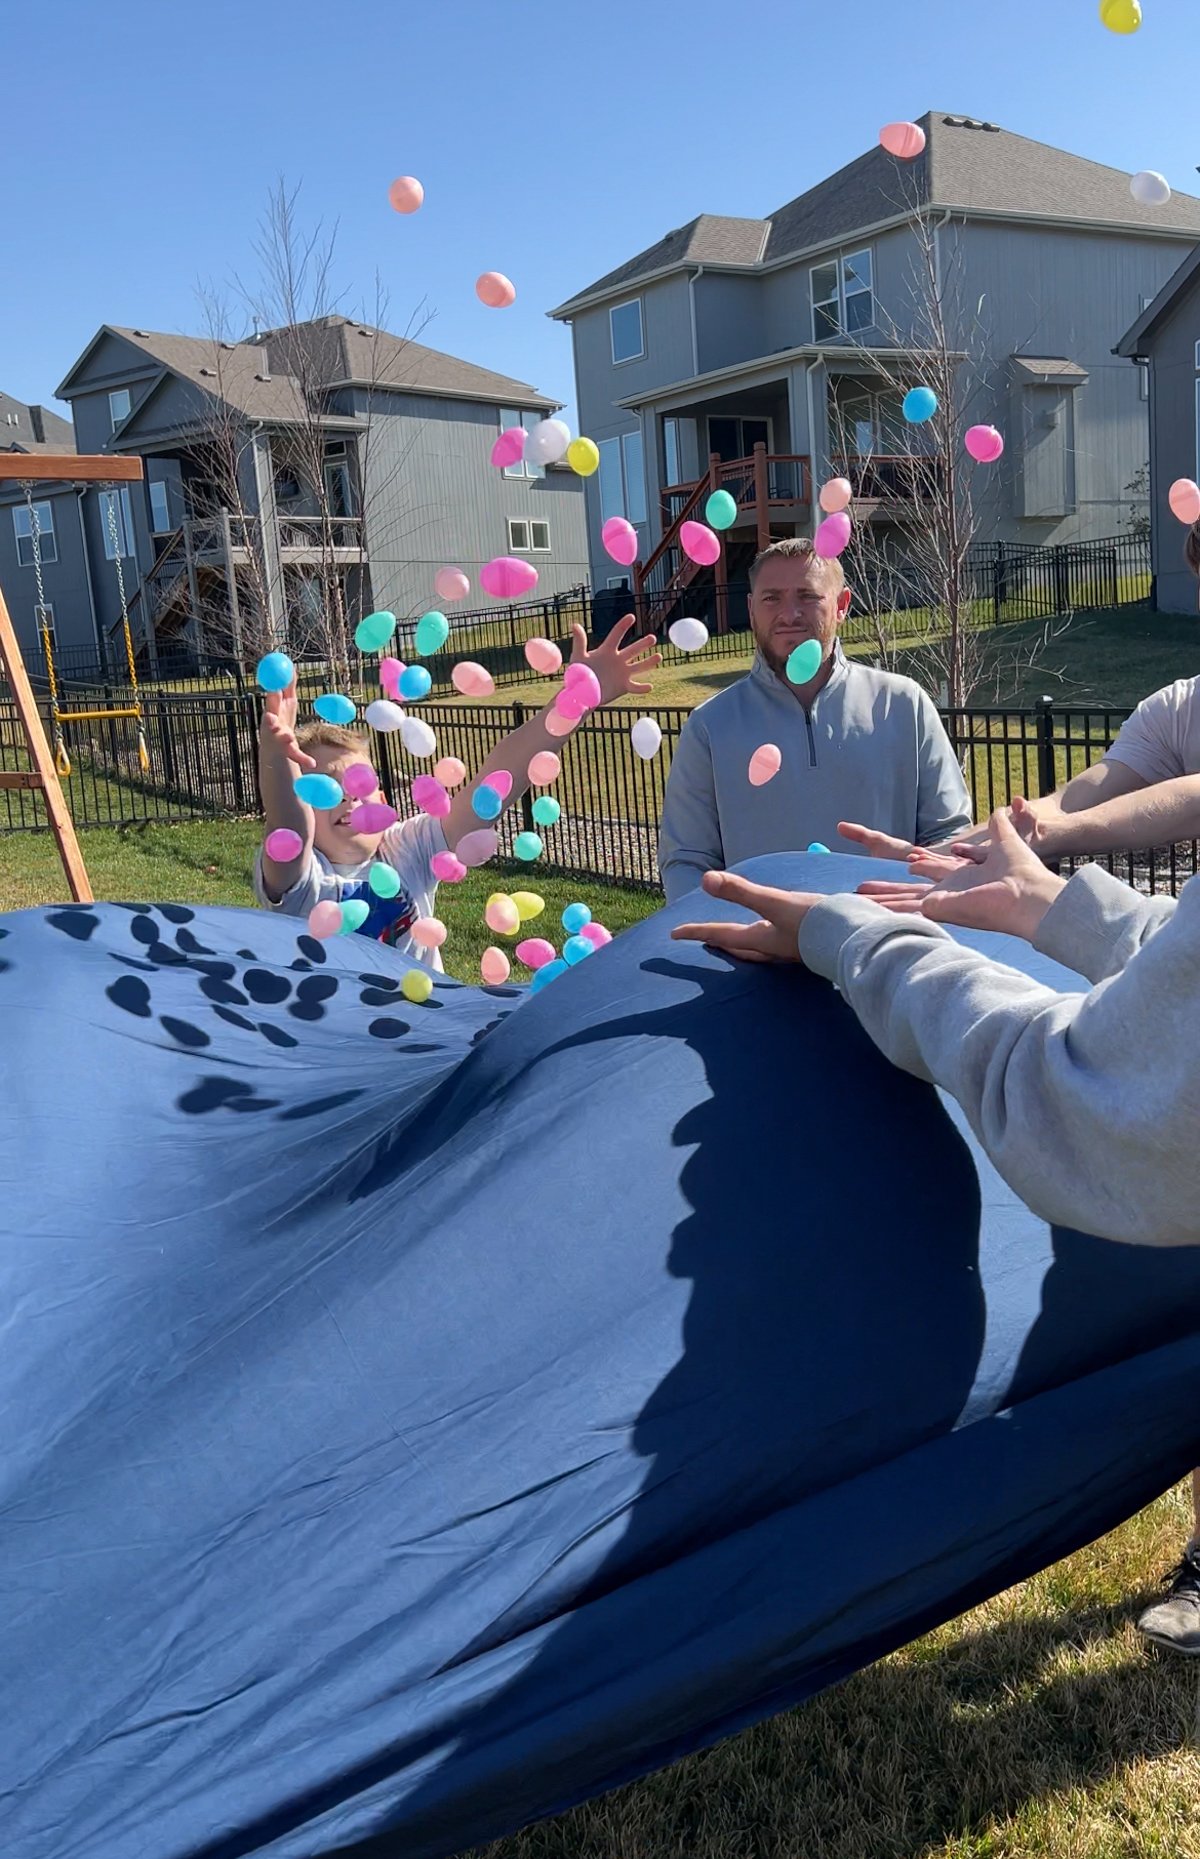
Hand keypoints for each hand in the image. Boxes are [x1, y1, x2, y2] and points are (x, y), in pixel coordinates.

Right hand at [260, 678, 315, 770]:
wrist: (276, 744)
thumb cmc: (281, 718)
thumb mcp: (285, 702)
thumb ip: (288, 687)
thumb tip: (292, 668)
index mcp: (272, 713)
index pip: (271, 703)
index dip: (272, 696)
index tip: (274, 687)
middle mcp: (273, 727)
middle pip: (271, 723)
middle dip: (270, 721)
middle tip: (270, 718)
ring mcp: (280, 740)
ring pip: (281, 739)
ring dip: (285, 739)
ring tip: (288, 737)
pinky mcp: (289, 752)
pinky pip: (296, 755)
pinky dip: (303, 759)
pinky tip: (312, 763)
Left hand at [572, 614, 661, 705]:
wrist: (581, 693)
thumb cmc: (578, 673)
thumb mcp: (579, 657)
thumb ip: (579, 641)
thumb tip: (575, 625)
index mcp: (607, 651)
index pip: (616, 635)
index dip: (623, 626)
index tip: (631, 617)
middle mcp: (617, 660)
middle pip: (633, 650)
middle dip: (643, 644)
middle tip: (652, 638)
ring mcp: (622, 673)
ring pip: (639, 666)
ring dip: (649, 662)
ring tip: (659, 656)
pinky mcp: (623, 686)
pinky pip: (635, 687)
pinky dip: (642, 688)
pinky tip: (650, 686)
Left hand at [670, 870, 821, 963]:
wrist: (857, 937)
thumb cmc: (816, 921)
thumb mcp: (775, 902)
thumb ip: (741, 891)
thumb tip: (705, 880)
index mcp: (761, 938)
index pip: (721, 934)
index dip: (697, 931)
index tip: (674, 934)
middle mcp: (773, 948)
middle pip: (737, 945)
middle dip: (719, 940)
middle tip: (702, 937)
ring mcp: (791, 950)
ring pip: (758, 948)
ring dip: (742, 944)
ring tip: (735, 939)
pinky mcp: (808, 947)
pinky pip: (778, 947)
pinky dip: (768, 942)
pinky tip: (778, 937)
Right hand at [858, 806, 1066, 941]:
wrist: (1030, 894)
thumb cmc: (1023, 872)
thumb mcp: (1007, 838)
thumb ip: (1003, 824)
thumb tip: (1006, 808)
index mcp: (962, 876)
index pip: (933, 868)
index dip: (919, 862)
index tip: (907, 858)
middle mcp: (948, 892)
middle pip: (910, 890)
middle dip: (887, 890)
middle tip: (862, 888)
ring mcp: (942, 903)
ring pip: (903, 901)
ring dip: (881, 899)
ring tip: (857, 898)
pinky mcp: (939, 908)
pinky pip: (908, 909)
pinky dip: (888, 910)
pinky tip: (869, 910)